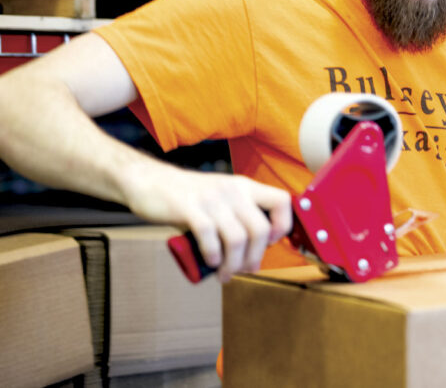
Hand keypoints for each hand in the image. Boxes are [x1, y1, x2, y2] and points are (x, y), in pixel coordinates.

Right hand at [122, 161, 292, 282]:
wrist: (151, 182)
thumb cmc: (189, 197)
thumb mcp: (223, 199)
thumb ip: (239, 218)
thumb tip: (254, 251)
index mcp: (245, 187)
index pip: (282, 201)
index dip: (283, 226)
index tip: (270, 244)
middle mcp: (233, 190)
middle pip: (260, 229)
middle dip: (255, 257)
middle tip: (245, 270)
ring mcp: (211, 199)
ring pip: (237, 238)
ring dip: (233, 264)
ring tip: (225, 274)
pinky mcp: (188, 208)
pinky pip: (209, 236)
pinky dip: (213, 255)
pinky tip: (211, 262)